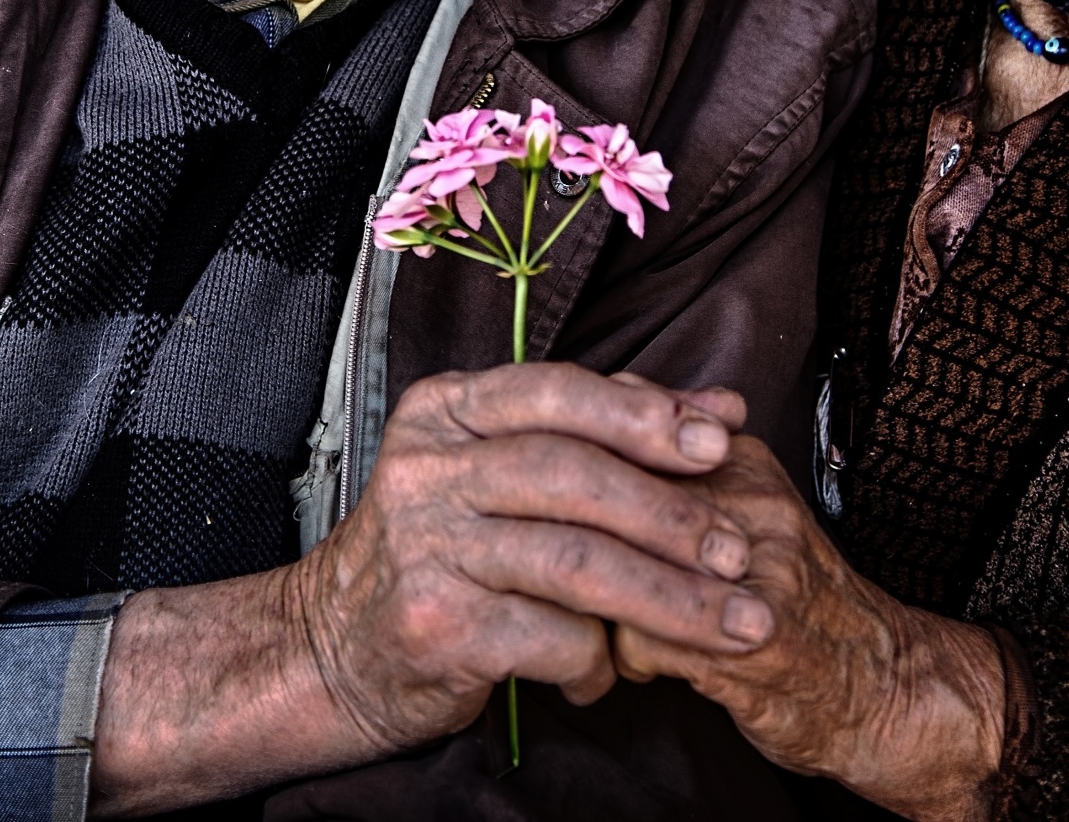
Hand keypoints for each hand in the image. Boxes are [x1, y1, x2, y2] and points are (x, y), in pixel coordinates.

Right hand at [90, 363, 778, 812]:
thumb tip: (723, 408)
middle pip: (573, 475)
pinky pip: (548, 637)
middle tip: (739, 549)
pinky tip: (608, 676)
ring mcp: (424, 546)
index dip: (644, 413)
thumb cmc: (439, 554)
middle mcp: (427, 469)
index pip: (555, 391)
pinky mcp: (433, 625)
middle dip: (672, 513)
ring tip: (733, 622)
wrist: (329, 649)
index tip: (722, 438)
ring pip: (574, 562)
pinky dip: (595, 662)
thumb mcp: (497, 473)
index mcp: (445, 412)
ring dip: (668, 598)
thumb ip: (601, 435)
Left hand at [612, 436, 1006, 821]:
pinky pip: (639, 637)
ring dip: (604, 601)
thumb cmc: (789, 595)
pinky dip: (629, 659)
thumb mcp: (744, 507)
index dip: (582, 475)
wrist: (880, 682)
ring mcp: (754, 572)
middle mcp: (752, 506)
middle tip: (587, 569)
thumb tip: (593, 408)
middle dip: (583, 540)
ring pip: (617, 565)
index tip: (576, 508)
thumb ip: (676, 462)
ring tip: (624, 618)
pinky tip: (655, 663)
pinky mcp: (749, 642)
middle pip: (611, 499)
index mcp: (744, 464)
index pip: (627, 432)